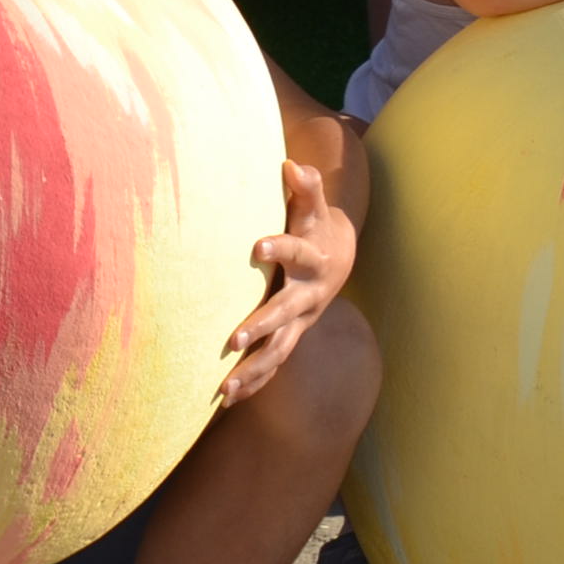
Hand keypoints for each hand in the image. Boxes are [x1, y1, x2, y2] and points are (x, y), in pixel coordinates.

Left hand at [220, 161, 355, 404]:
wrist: (338, 257)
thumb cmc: (316, 226)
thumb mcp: (315, 206)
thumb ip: (307, 187)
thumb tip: (292, 163)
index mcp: (313, 258)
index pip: (296, 251)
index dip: (279, 248)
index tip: (258, 246)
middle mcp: (309, 294)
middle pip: (285, 311)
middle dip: (262, 324)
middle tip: (235, 337)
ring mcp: (302, 320)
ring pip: (280, 348)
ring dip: (254, 367)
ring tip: (225, 386)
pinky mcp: (293, 336)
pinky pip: (275, 363)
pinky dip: (255, 381)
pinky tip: (228, 399)